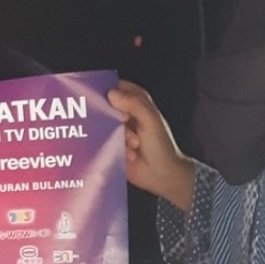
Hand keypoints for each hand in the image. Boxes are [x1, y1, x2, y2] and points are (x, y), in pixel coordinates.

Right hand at [107, 81, 194, 210]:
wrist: (162, 175)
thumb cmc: (161, 146)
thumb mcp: (151, 121)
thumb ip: (134, 104)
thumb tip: (111, 94)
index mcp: (137, 103)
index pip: (118, 88)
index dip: (109, 90)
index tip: (105, 97)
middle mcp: (125, 115)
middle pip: (106, 106)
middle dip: (111, 116)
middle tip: (123, 124)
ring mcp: (117, 132)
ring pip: (104, 125)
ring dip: (118, 136)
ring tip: (134, 145)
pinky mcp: (111, 147)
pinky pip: (102, 142)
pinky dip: (114, 148)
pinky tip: (129, 154)